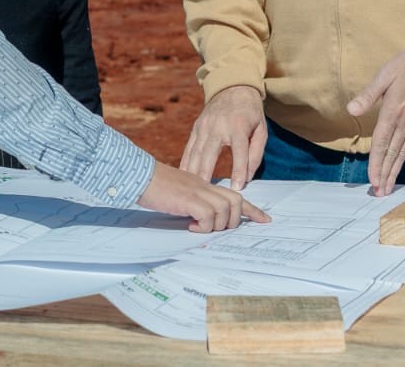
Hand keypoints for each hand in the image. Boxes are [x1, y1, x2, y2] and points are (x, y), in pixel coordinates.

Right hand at [138, 162, 269, 232]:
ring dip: (217, 225)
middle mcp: (205, 186)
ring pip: (225, 209)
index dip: (252, 209)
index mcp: (205, 184)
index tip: (265, 220)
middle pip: (236, 201)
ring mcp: (198, 191)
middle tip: (220, 229)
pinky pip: (208, 215)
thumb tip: (202, 220)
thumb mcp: (180, 193)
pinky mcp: (188, 198)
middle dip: (236, 220)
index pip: (234, 195)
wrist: (139, 175)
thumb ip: (193, 202)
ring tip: (201, 227)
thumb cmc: (156, 186)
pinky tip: (191, 226)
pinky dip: (204, 226)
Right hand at [179, 85, 266, 190]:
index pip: (239, 152)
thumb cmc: (250, 113)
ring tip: (191, 190)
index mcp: (237, 126)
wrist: (233, 87)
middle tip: (205, 195)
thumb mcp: (261, 130)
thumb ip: (255, 154)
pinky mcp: (196, 127)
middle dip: (207, 174)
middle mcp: (218, 126)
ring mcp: (204, 126)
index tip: (237, 189)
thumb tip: (247, 178)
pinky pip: (189, 148)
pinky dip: (186, 163)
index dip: (238, 171)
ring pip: (196, 152)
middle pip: (210, 153)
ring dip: (193, 171)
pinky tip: (184, 176)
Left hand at [347, 46, 404, 196]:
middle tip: (380, 193)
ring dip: (395, 171)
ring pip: (403, 153)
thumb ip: (368, 95)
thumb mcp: (384, 75)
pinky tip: (400, 164)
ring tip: (388, 186)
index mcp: (393, 113)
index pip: (381, 144)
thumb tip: (351, 109)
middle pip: (393, 154)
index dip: (376, 164)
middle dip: (385, 175)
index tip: (372, 180)